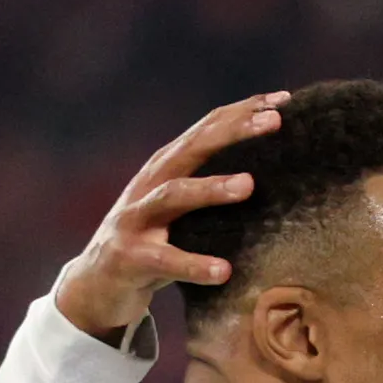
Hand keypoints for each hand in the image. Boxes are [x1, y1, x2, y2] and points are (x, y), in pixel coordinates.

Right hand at [55, 95, 286, 341]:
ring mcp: (136, 218)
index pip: (207, 129)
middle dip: (233, 132)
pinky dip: (195, 265)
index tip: (284, 100)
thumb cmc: (153, 241)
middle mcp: (151, 183)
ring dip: (212, 188)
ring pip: (175, 195)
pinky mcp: (129, 257)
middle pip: (193, 148)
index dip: (243, 111)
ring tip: (249, 185)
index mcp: (167, 167)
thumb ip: (213, 188)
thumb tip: (272, 175)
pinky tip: (224, 271)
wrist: (98, 282)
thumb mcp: (181, 209)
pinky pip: (166, 261)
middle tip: (274, 122)